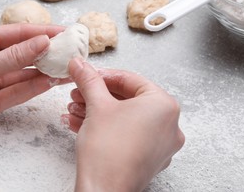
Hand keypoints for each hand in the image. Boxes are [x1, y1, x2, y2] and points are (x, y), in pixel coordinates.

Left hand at [0, 24, 65, 166]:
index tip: (66, 33)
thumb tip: (43, 42)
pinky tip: (50, 83)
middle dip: (47, 54)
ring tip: (67, 69)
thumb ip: (14, 57)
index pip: (18, 33)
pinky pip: (16, 93)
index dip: (42, 33)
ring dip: (44, 72)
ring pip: (23, 75)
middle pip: (23, 54)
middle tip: (72, 53)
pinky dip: (33, 89)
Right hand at [64, 58, 184, 191]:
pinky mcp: (148, 159)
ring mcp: (160, 145)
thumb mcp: (96, 105)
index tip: (87, 74)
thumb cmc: (107, 151)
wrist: (103, 191)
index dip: (104, 75)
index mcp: (164, 106)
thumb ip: (89, 80)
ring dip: (96, 111)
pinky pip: (126, 134)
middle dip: (97, 96)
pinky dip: (105, 127)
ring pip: (124, 118)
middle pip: (127, 100)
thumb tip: (79, 64)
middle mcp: (169, 125)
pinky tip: (80, 124)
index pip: (131, 80)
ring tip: (75, 110)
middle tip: (78, 93)